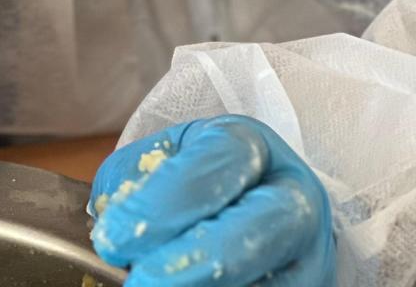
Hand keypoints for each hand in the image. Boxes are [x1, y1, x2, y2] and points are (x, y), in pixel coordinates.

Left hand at [88, 115, 334, 285]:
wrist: (256, 200)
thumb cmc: (200, 176)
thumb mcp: (166, 159)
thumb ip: (134, 181)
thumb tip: (110, 221)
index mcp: (251, 146)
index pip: (212, 167)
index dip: (159, 206)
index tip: (111, 239)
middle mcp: (291, 198)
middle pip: (251, 232)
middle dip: (190, 262)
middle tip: (139, 282)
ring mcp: (308, 255)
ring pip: (265, 282)